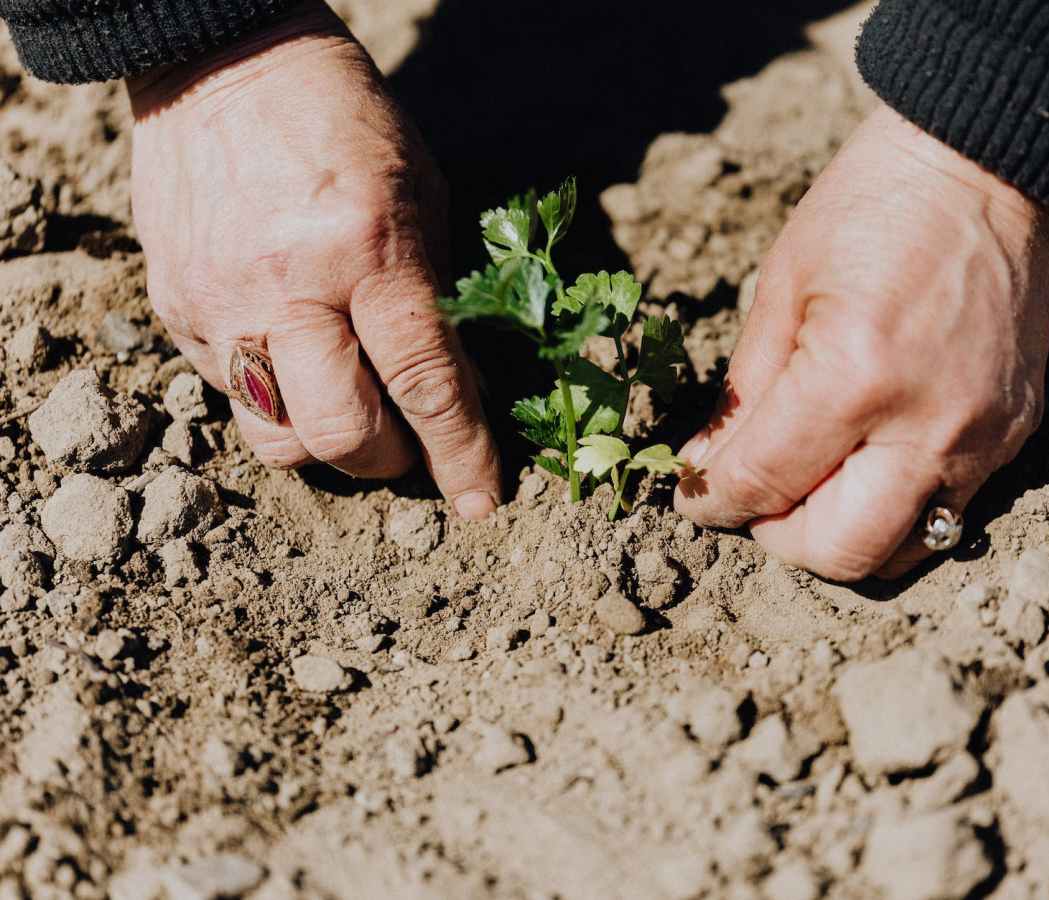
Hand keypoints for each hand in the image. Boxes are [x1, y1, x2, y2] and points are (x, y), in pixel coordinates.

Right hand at [127, 1, 500, 517]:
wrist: (220, 63)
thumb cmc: (345, 123)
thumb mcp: (421, 197)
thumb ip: (436, 299)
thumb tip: (458, 393)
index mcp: (366, 248)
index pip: (423, 381)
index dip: (461, 453)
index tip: (482, 502)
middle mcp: (286, 287)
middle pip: (341, 434)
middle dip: (390, 461)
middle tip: (409, 444)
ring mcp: (219, 304)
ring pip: (276, 439)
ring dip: (327, 447)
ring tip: (351, 410)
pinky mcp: (174, 310)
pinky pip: (231, 397)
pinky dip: (279, 400)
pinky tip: (298, 360)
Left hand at [675, 105, 1048, 579]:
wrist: (987, 164)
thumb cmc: (872, 207)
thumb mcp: (782, 287)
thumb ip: (743, 394)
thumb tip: (707, 470)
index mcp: (854, 377)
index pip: (765, 484)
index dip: (713, 502)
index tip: (694, 498)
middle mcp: (927, 425)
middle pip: (838, 551)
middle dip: (777, 538)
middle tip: (754, 500)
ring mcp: (983, 437)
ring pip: (900, 551)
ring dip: (839, 537)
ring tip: (809, 488)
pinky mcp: (1016, 434)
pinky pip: (946, 511)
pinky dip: (892, 508)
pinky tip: (865, 462)